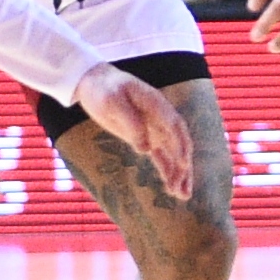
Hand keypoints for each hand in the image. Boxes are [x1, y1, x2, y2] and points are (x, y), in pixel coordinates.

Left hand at [68, 64, 196, 193]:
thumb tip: (145, 150)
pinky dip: (168, 172)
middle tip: (183, 188)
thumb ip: (131, 123)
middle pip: (179, 143)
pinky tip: (172, 189)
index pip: (174, 126)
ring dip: (179, 174)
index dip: (180, 145)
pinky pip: (161, 157)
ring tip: (182, 197)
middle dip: (183, 166)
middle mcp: (161, 118)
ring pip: (173, 154)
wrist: (95, 83)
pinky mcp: (146, 138)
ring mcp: (155, 129)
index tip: (183, 164)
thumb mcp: (113, 102)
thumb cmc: (104, 90)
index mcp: (156, 105)